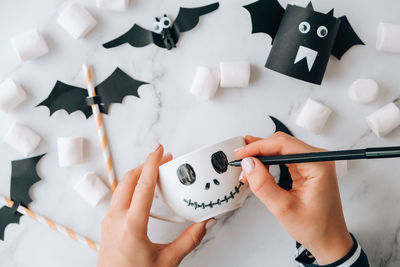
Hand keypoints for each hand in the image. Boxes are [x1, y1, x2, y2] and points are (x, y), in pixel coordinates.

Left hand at [97, 144, 215, 266]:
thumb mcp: (168, 261)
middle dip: (146, 165)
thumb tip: (206, 223)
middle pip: (128, 180)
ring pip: (121, 188)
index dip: (153, 164)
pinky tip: (143, 193)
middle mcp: (116, 219)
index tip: (160, 150)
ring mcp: (108, 222)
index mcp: (131, 225)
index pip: (143, 185)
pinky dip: (131, 188)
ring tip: (155, 173)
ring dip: (137, 176)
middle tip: (164, 160)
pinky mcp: (107, 226)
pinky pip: (118, 198)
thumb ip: (190, 240)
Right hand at [235, 133, 352, 264]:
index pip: (283, 144)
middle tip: (240, 159)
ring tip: (246, 167)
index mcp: (318, 165)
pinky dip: (268, 161)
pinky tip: (257, 167)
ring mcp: (312, 162)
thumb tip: (249, 164)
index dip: (259, 146)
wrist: (328, 240)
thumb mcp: (283, 208)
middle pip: (281, 143)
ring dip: (262, 155)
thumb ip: (263, 185)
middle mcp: (317, 159)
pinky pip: (283, 157)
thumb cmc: (315, 227)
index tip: (241, 153)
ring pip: (281, 148)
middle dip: (258, 150)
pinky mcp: (306, 168)